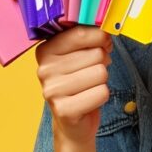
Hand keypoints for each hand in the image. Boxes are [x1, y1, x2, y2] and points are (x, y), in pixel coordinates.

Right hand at [35, 26, 112, 151]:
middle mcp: (44, 69)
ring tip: (89, 87)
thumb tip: (106, 29)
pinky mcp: (64, 110)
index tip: (103, 43)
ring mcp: (52, 90)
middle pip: (96, 53)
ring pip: (101, 72)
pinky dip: (102, 96)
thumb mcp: (79, 55)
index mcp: (46, 50)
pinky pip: (102, 92)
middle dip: (102, 63)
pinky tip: (89, 100)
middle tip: (91, 73)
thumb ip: (88, 38)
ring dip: (102, 80)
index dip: (100, 37)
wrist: (72, 123)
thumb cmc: (79, 82)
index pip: (80, 32)